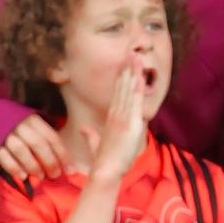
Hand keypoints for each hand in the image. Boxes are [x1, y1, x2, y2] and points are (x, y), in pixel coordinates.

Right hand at [0, 113, 67, 185]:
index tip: (71, 171)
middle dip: (49, 161)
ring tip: (40, 177)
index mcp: (33, 119)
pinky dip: (14, 168)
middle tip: (55, 175)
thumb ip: (45, 139)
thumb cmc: (15, 127)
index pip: (52, 137)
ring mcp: (4, 133)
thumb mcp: (32, 126)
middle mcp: (19, 125)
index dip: (63, 155)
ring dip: (33, 165)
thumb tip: (64, 161)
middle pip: (38, 144)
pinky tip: (22, 177)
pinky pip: (4, 157)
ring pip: (21, 150)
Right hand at [80, 62, 146, 181]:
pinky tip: (140, 76)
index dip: (121, 77)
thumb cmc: (104, 161)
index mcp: (111, 117)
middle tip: (131, 51)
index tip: (125, 64)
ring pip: (129, 90)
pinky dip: (138, 88)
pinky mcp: (130, 123)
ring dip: (133, 73)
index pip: (117, 93)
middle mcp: (116, 114)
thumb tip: (83, 128)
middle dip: (127, 69)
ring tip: (136, 56)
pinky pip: (135, 102)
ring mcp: (122, 117)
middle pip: (122, 86)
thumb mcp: (96, 144)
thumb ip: (90, 135)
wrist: (105, 171)